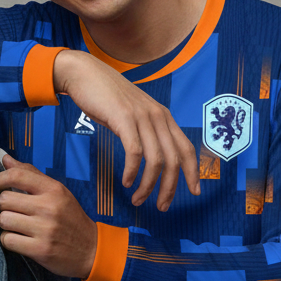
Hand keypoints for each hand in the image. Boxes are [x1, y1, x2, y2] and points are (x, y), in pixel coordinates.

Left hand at [0, 156, 97, 277]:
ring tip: (17, 226)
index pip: (16, 175)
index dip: (0, 180)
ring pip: (4, 220)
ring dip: (6, 224)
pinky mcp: (40, 250)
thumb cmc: (70, 218)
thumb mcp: (57, 192)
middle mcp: (49, 207)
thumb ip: (31, 175)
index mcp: (53, 190)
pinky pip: (7, 240)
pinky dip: (9, 240)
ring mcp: (44, 230)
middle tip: (14, 211)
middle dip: (4, 206)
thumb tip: (6, 159)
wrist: (91, 250)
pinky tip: (18, 239)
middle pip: (5, 200)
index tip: (0, 187)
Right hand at [53, 50, 199, 210]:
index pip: (187, 148)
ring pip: (155, 160)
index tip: (194, 192)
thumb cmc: (108, 98)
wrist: (86, 74)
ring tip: (138, 199)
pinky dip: (132, 172)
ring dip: (148, 185)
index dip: (193, 172)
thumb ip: (147, 131)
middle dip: (170, 188)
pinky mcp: (124, 118)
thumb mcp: (135, 114)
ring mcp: (142, 117)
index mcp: (164, 117)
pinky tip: (126, 182)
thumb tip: (154, 158)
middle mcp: (158, 116)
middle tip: (161, 206)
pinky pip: (134, 152)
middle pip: (174, 160)